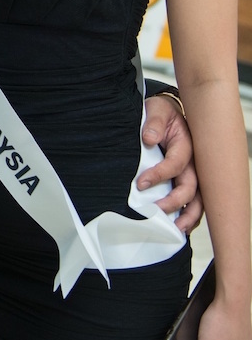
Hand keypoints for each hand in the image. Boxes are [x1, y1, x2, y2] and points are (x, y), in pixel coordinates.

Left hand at [140, 93, 202, 232]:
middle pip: (191, 187)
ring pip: (198, 199)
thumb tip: (149, 139)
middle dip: (175, 202)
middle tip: (156, 211)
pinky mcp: (187, 179)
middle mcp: (193, 162)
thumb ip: (153, 124)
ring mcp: (192, 172)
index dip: (159, 175)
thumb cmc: (162, 113)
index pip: (175, 164)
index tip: (141, 183)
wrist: (166, 112)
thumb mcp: (156, 111)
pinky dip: (190, 214)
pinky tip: (181, 226)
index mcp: (186, 145)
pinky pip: (194, 200)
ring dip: (189, 215)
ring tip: (176, 229)